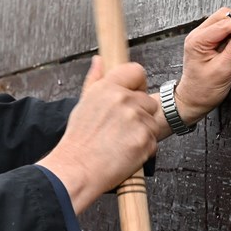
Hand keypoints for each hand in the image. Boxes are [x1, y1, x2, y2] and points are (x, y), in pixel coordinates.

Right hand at [38, 58, 159, 214]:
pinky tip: (125, 152)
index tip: (132, 95)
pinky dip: (143, 148)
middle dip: (140, 114)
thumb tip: (99, 61)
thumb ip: (95, 80)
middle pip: (148, 100)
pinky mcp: (145, 139)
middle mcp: (124, 100)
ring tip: (121, 142)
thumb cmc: (79, 141)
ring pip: (152, 122)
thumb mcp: (83, 104)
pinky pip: (153, 141)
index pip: (137, 71)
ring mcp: (136, 120)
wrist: (77, 169)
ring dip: (142, 132)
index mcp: (108, 88)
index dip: (138, 84)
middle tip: (121, 128)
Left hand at [172, 8, 230, 124]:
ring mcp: (202, 38)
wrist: (192, 101)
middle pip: (224, 16)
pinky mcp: (207, 42)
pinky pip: (223, 30)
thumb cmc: (204, 89)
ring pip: (224, 21)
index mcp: (198, 40)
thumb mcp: (223, 69)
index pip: (225, 23)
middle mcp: (197, 35)